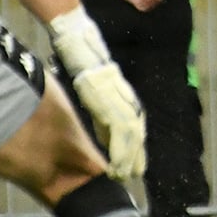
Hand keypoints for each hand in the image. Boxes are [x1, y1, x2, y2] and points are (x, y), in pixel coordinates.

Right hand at [48, 8, 146, 179]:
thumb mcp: (96, 84)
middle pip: (136, 133)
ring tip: (124, 174)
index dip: (135, 145)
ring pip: (129, 136)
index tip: (136, 162)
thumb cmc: (86, 60)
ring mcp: (118, 101)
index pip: (134, 125)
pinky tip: (114, 163)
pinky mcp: (107, 102)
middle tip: (135, 174)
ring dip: (128, 158)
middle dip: (136, 155)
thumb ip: (102, 103)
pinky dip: (116, 150)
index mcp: (123, 95)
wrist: (80, 41)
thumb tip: (101, 123)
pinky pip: (116, 132)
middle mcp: (125, 99)